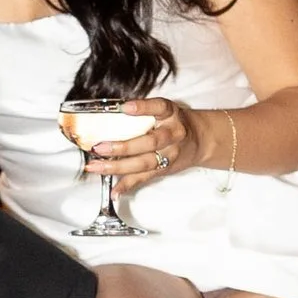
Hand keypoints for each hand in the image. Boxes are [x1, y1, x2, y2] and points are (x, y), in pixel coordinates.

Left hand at [80, 99, 200, 185]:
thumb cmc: (174, 122)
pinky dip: (127, 185)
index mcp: (171, 114)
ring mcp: (169, 155)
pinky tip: (114, 190)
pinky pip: (144, 178)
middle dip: (122, 146)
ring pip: (144, 163)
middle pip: (149, 142)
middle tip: (99, 147)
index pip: (159, 107)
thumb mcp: (164, 110)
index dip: (143, 108)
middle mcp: (172, 134)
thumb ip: (143, 112)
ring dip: (118, 167)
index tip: (125, 107)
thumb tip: (109, 113)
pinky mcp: (164, 169)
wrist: (201, 140)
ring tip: (97, 167)